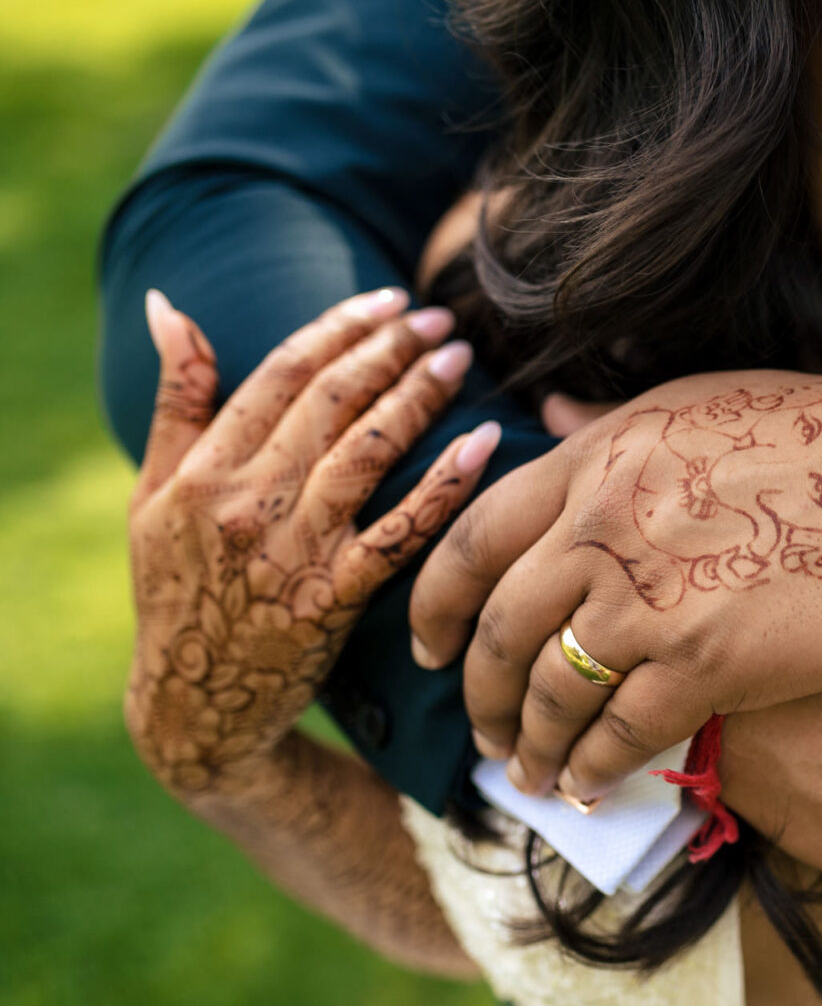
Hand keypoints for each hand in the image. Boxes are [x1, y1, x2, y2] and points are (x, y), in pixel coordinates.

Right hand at [124, 287, 498, 796]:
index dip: (339, 328)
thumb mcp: (152, 493)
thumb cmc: (177, 588)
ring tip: (460, 359)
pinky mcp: (334, 598)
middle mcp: (245, 503)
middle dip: (390, 350)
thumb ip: (174, 399)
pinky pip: (401, 531)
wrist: (194, 705)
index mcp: (203, 470)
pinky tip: (485, 444)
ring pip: (369, 451)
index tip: (387, 300)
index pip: (282, 375)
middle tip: (439, 318)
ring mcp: (293, 551)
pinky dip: (446, 484)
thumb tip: (168, 304)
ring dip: (420, 396)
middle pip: (332, 402)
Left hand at [410, 366, 821, 799]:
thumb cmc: (813, 430)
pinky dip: (598, 770)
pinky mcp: (709, 661)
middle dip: (483, 698)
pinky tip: (596, 788)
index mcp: (592, 462)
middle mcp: (602, 528)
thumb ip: (604, 428)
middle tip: (489, 736)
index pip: (472, 542)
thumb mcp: (686, 406)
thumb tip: (547, 416)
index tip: (432, 651)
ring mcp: (651, 599)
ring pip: (554, 694)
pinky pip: (624, 734)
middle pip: (502, 633)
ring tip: (534, 779)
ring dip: (534, 748)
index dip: (436, 609)